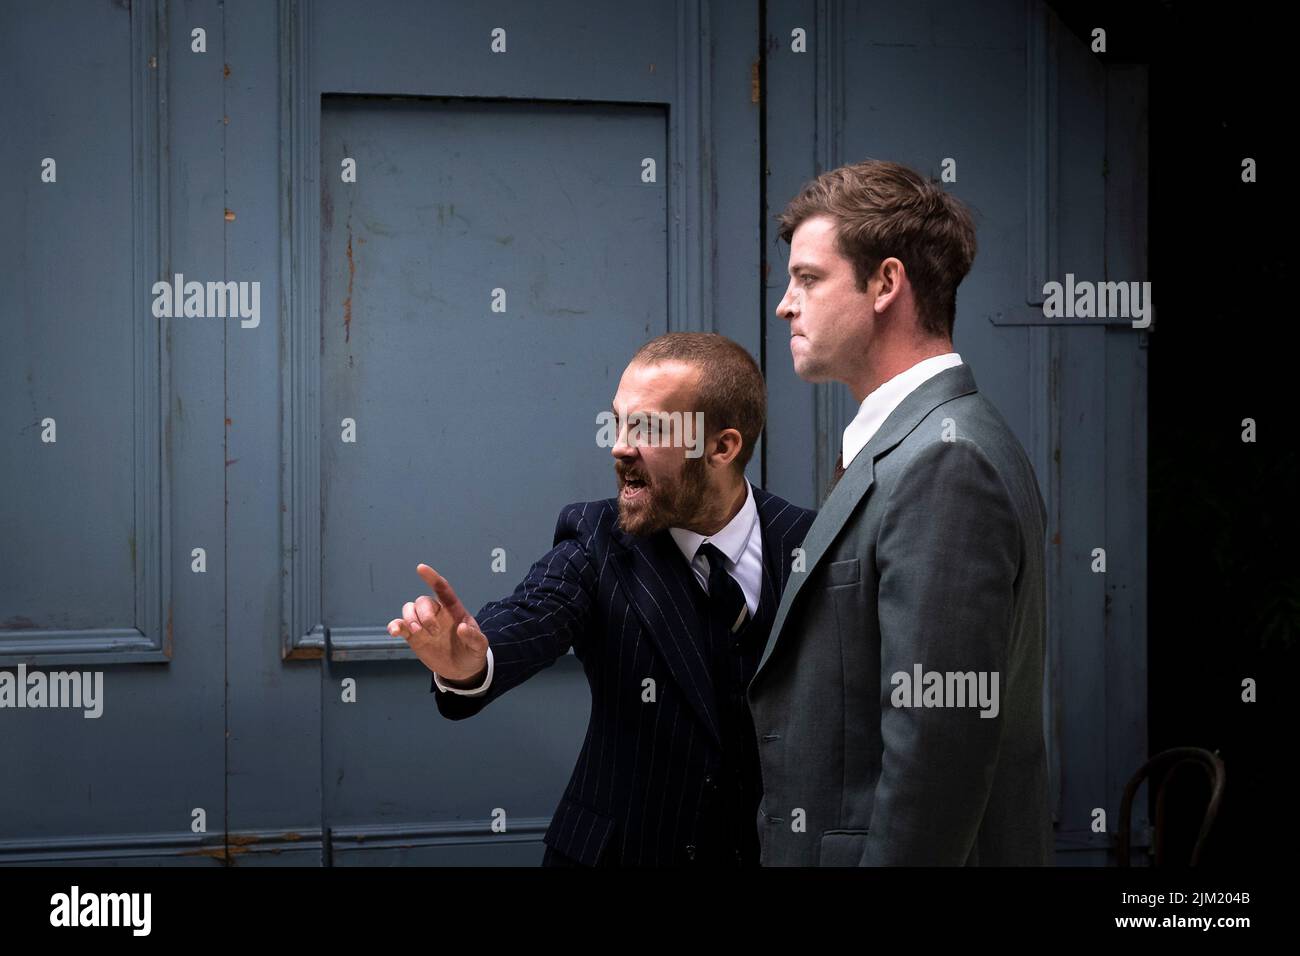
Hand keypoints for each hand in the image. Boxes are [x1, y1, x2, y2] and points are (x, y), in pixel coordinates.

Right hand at [387, 564, 488, 683]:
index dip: (432, 578)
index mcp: (453, 610)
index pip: (442, 589)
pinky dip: (395, 626)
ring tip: (417, 632)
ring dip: (409, 618)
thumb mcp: (479, 646)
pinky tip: (395, 631)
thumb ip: (474, 637)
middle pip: (423, 602)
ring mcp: (423, 624)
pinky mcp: (413, 636)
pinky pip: (400, 626)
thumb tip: (462, 628)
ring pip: (409, 609)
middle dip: (424, 614)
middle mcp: (436, 613)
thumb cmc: (472, 652)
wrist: (461, 669)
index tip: (421, 568)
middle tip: (433, 631)